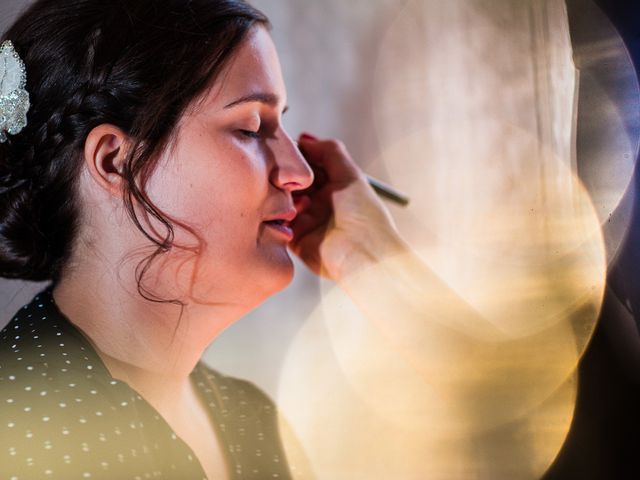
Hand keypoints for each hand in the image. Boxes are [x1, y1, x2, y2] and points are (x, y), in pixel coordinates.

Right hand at [290, 133, 405, 280]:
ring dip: (281, 194)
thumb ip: (330, 152)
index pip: (307, 166)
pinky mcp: (295, 239)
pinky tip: (286, 208)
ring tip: (286, 191)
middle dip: (284, 175)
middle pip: (291, 182)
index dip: (295, 157)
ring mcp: (306, 221)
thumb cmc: (365, 218)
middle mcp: (319, 203)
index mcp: (334, 187)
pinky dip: (278, 213)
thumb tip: (305, 138)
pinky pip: (278, 222)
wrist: (364, 256)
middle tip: (280, 170)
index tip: (283, 148)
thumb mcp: (350, 175)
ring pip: (281, 200)